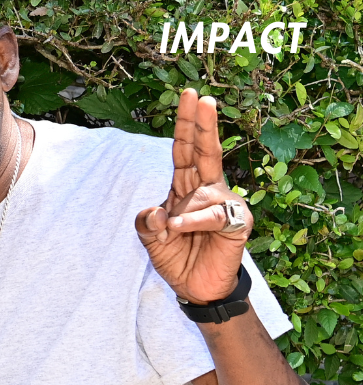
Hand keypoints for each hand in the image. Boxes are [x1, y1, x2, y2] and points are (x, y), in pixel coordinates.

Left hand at [135, 88, 252, 303]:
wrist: (195, 288)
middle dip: (202, 125)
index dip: (186, 125)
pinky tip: (179, 229)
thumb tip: (159, 213)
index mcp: (185, 187)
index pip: (184, 150)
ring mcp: (224, 204)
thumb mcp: (150, 238)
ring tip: (172, 232)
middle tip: (202, 99)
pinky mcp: (236, 223)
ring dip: (180, 213)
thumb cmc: (177, 256)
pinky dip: (192, 222)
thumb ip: (146, 222)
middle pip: (205, 152)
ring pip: (200, 194)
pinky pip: (212, 215)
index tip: (188, 96)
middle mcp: (207, 190)